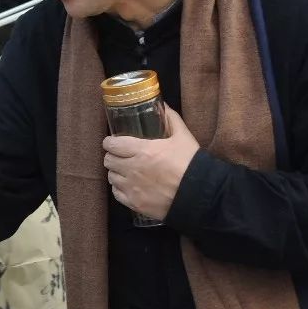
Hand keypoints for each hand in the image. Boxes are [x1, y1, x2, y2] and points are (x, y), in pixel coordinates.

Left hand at [103, 105, 199, 220]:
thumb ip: (171, 120)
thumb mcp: (183, 137)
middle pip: (108, 160)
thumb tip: (163, 105)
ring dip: (115, 172)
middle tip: (119, 156)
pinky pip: (116, 193)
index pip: (112, 144)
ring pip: (111, 177)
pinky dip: (119, 188)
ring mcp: (132, 187)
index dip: (109, 142)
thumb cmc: (191, 163)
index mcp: (142, 151)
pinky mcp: (134, 203)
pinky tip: (127, 185)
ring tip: (124, 171)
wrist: (199, 194)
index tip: (112, 142)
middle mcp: (132, 169)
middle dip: (112, 156)